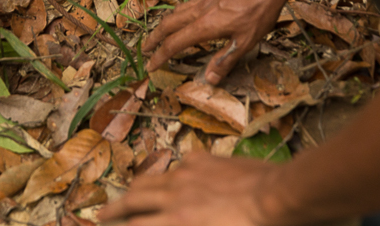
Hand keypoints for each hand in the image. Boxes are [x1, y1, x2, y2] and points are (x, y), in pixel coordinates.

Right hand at [98, 153, 280, 225]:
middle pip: (134, 198)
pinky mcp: (205, 160)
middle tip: (102, 214)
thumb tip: (169, 222)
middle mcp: (176, 195)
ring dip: (137, 189)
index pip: (135, 225)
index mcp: (178, 222)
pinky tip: (175, 179)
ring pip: (152, 178)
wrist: (278, 197)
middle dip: (114, 208)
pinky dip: (170, 175)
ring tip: (129, 195)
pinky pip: (180, 165)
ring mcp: (189, 173)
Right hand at [144, 0, 306, 83]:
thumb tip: (208, 80)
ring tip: (158, 34)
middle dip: (154, 39)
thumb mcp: (246, 42)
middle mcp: (199, 12)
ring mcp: (204, 2)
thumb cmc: (259, 12)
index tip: (150, 67)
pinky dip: (175, 15)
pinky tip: (182, 17)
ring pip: (175, 13)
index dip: (160, 57)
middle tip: (145, 50)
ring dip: (162, 25)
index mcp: (204, 26)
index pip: (174, 44)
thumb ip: (225, 60)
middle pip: (168, 25)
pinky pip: (185, 6)